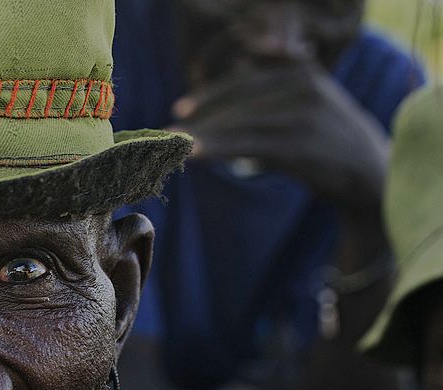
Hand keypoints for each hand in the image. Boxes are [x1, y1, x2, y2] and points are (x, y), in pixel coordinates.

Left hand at [170, 62, 388, 210]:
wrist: (370, 174)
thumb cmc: (328, 140)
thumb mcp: (310, 100)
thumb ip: (278, 84)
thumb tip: (239, 70)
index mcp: (302, 72)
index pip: (243, 82)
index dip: (209, 96)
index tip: (180, 109)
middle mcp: (303, 87)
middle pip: (236, 105)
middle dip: (199, 121)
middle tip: (166, 136)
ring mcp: (302, 115)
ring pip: (238, 125)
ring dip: (200, 136)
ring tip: (173, 147)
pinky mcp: (299, 145)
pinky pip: (247, 145)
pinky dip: (216, 149)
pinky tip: (192, 154)